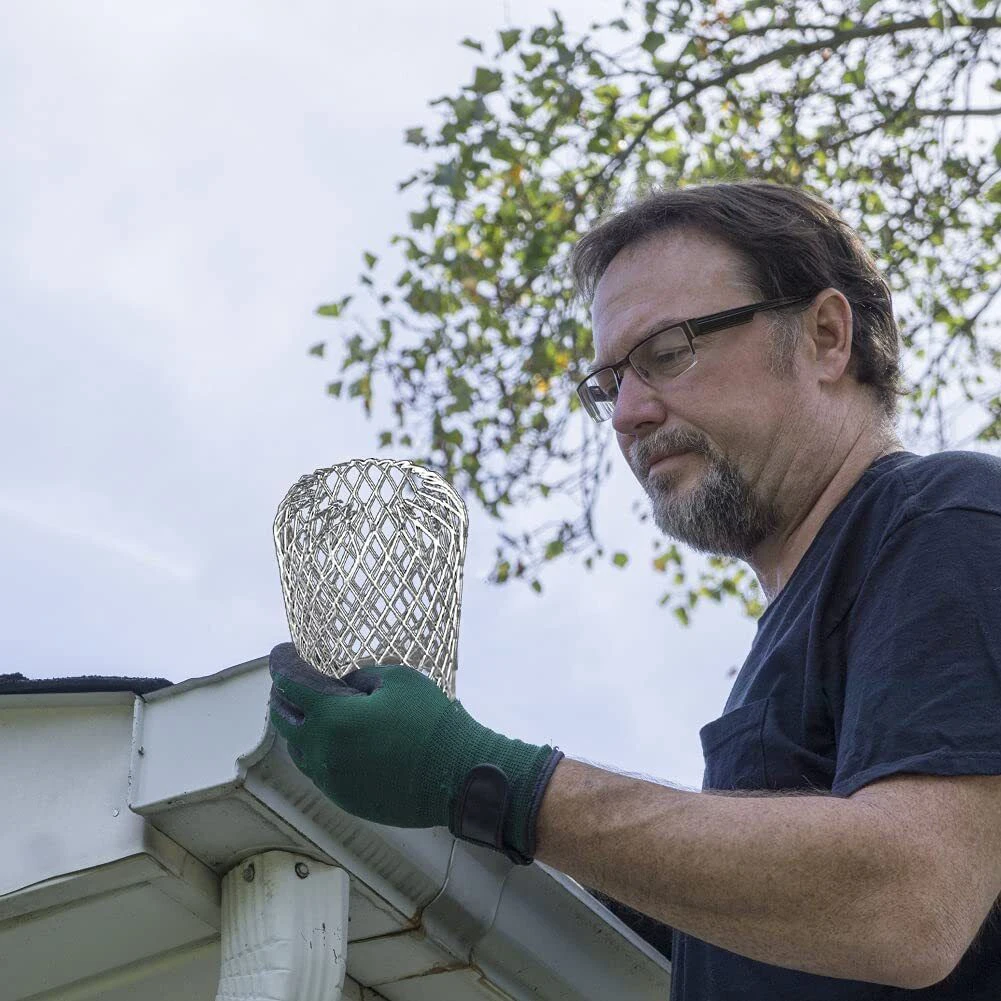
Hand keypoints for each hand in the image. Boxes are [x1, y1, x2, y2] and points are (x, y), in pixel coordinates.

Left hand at [268, 642, 562, 863]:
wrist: (458, 776)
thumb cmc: (432, 721)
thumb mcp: (398, 679)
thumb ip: (360, 677)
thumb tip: (342, 683)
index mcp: (331, 718)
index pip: (290, 685)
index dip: (283, 664)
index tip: (282, 651)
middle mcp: (322, 753)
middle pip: (283, 721)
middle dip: (280, 697)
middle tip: (287, 681)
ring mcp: (332, 781)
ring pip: (298, 750)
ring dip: (297, 727)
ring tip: (306, 711)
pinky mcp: (346, 799)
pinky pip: (319, 771)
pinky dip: (317, 751)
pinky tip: (331, 741)